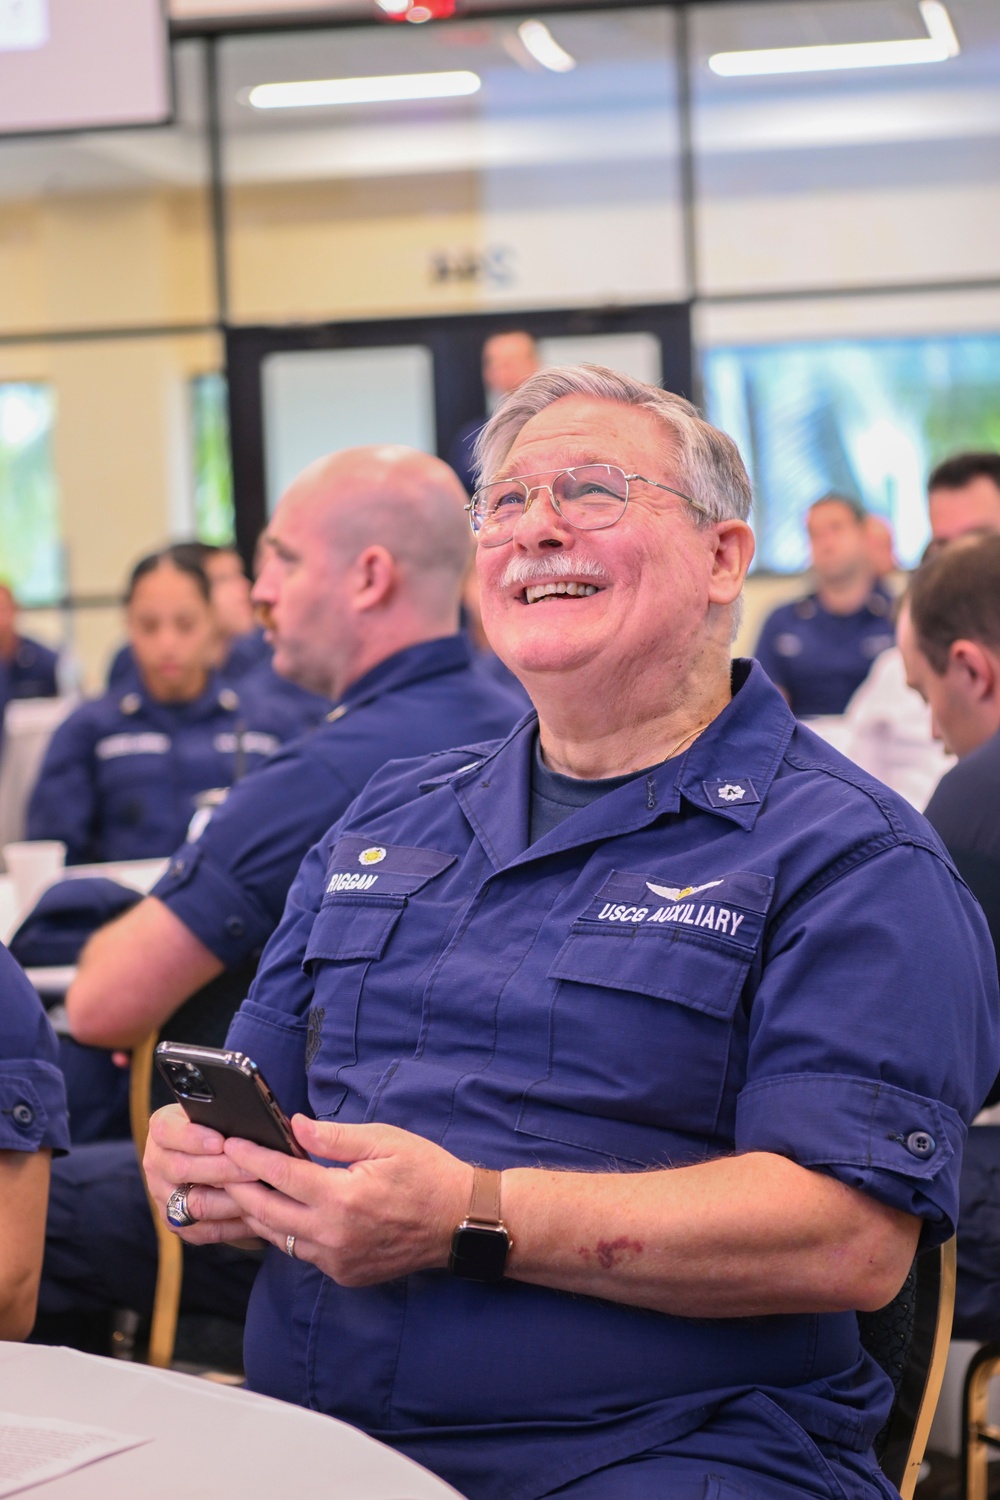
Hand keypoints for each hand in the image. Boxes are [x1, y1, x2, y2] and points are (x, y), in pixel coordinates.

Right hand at [143, 1104, 262, 1245]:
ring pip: (194, 1203)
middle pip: (182, 1170)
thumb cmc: (218, 1126)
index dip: (194, 1138)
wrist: (205, 1152)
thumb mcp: (215, 1113)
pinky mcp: (175, 1221)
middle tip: (254, 1170)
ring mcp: (162, 1195)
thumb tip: (253, 1124)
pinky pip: (202, 1229)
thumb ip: (224, 1116)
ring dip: (230, 1200)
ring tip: (260, 1194)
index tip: (222, 1142)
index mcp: (162, 1129)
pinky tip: (254, 1216)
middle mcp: (156, 1162)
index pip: (167, 1132)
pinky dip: (231, 1225)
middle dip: (222, 1170)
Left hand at [222, 1115, 473, 1285]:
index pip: (281, 1175)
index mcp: (343, 1199)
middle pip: (266, 1213)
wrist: (461, 1222)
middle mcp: (334, 1236)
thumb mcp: (384, 1141)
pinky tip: (276, 1212)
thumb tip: (295, 1127)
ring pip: (278, 1238)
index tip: (231, 1142)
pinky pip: (301, 1252)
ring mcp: (337, 1261)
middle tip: (220, 1168)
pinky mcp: (344, 1274)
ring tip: (237, 1190)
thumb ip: (334, 1138)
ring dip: (255, 1214)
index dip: (251, 1157)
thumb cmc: (427, 1174)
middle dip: (239, 1188)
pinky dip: (283, 1231)